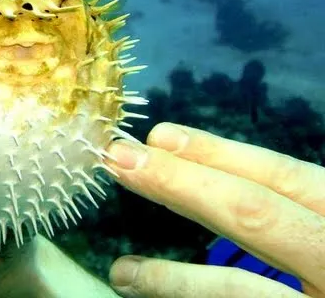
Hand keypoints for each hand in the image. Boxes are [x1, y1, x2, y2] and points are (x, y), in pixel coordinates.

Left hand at [105, 123, 324, 296]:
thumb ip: (300, 215)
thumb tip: (223, 181)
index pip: (286, 179)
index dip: (219, 153)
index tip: (161, 135)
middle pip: (254, 216)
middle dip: (179, 183)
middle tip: (117, 160)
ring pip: (240, 292)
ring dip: (172, 278)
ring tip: (122, 271)